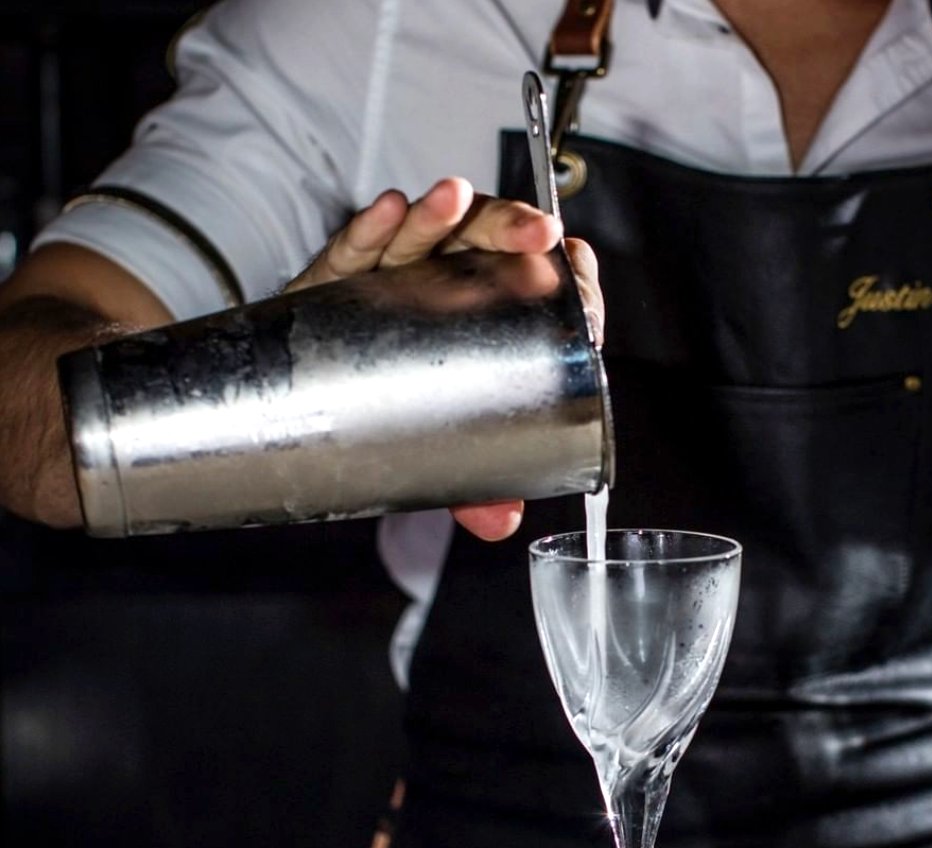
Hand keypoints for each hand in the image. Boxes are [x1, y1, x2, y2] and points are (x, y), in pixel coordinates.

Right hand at [287, 180, 604, 542]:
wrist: (313, 399)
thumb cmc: (393, 409)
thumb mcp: (442, 446)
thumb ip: (475, 483)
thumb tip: (500, 521)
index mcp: (485, 314)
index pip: (537, 278)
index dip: (563, 271)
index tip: (577, 271)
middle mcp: (444, 286)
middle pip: (484, 243)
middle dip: (511, 228)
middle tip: (536, 234)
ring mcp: (392, 276)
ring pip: (423, 235)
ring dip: (441, 213)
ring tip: (454, 200)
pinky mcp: (336, 280)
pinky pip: (354, 249)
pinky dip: (370, 229)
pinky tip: (387, 212)